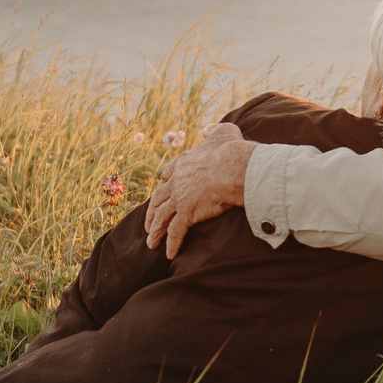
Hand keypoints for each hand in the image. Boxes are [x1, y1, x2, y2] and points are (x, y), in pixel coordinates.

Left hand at [144, 122, 253, 257]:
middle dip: (151, 212)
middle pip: (158, 198)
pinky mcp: (186, 213)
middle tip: (148, 223)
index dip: (164, 186)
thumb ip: (213, 130)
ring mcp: (179, 197)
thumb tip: (206, 129)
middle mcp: (177, 180)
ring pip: (161, 217)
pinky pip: (175, 232)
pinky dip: (171, 244)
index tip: (161, 193)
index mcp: (184, 162)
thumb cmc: (232, 151)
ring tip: (152, 243)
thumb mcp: (223, 132)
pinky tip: (169, 254)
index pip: (167, 175)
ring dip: (155, 231)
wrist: (234, 167)